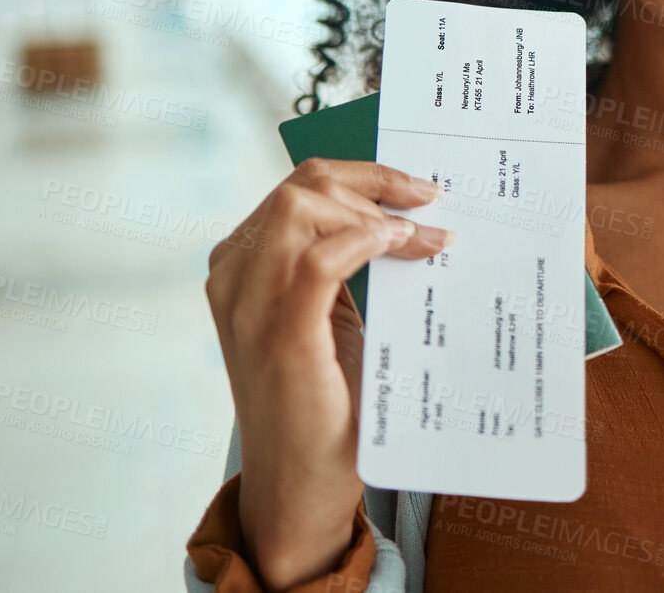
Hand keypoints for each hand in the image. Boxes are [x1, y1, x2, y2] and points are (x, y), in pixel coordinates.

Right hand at [206, 159, 452, 587]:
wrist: (300, 487)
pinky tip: (399, 247)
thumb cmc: (320, 402)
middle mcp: (234, 278)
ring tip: (421, 235)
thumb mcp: (326, 318)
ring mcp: (251, 306)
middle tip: (429, 203)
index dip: (362, 177)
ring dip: (373, 211)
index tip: (416, 189)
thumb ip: (341, 266)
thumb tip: (402, 214)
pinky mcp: (282, 337)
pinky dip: (364, 240)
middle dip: (373, 184)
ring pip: (301, 208)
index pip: (296, 188)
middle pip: (301, 187)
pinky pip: (319, 260)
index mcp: (240, 267)